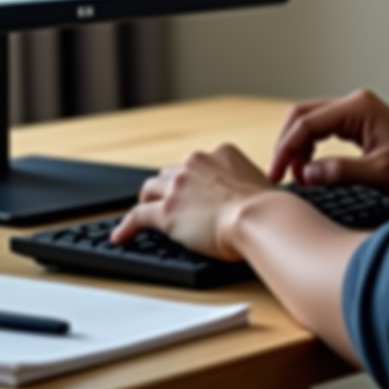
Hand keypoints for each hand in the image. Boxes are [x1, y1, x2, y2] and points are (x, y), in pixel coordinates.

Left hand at [111, 143, 271, 259]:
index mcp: (222, 152)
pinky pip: (137, 216)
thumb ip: (250, 183)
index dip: (194, 179)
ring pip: (151, 188)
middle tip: (171, 202)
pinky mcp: (166, 211)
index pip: (199, 163)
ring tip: (145, 213)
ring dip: (148, 200)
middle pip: (172, 172)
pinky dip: (127, 226)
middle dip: (170, 187)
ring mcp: (178, 186)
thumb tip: (257, 193)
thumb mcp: (262, 182)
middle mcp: (196, 162)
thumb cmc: (269, 207)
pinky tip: (120, 236)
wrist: (258, 217)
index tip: (195, 191)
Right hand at [267, 89, 388, 202]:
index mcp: (359, 107)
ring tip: (296, 177)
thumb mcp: (382, 174)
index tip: (277, 176)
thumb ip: (342, 172)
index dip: (286, 149)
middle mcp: (355, 103)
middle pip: (303, 115)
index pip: (307, 122)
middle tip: (278, 175)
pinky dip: (312, 149)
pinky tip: (310, 171)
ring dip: (298, 147)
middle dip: (287, 144)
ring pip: (312, 123)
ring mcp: (358, 113)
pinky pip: (325, 131)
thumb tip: (305, 174)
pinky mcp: (361, 125)